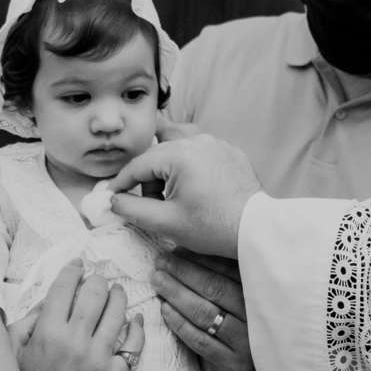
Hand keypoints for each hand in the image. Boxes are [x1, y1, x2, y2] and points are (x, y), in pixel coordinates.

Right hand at [14, 260, 145, 370]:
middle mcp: (75, 340)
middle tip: (98, 281)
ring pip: (118, 311)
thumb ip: (30, 322)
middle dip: (98, 280)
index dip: (74, 270)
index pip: (65, 286)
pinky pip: (134, 342)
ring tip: (117, 293)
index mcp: (47, 332)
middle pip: (95, 292)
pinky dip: (136, 326)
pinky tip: (135, 319)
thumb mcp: (15, 355)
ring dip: (119, 296)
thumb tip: (51, 299)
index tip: (79, 265)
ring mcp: (99, 358)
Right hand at [106, 134, 262, 257]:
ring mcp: (216, 143)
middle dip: (148, 180)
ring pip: (178, 149)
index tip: (112, 197)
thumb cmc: (213, 227)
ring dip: (167, 170)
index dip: (121, 183)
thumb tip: (114, 200)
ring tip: (172, 195)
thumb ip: (132, 209)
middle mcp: (197, 141)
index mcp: (179, 154)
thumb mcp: (166, 222)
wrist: (257, 230)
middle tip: (152, 205)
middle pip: (157, 154)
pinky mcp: (230, 152)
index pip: (138, 165)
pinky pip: (199, 152)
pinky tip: (194, 189)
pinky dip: (189, 167)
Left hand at [151, 249, 259, 370]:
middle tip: (161, 261)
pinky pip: (201, 341)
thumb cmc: (255, 335)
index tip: (177, 249)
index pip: (229, 270)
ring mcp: (246, 343)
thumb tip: (191, 252)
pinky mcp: (234, 365)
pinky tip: (165, 310)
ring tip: (157, 280)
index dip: (200, 258)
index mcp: (261, 296)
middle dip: (183, 272)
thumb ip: (232, 282)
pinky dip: (180, 324)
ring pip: (205, 313)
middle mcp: (256, 317)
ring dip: (177, 293)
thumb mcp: (252, 306)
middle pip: (214, 288)